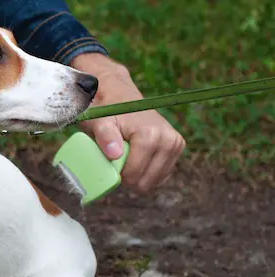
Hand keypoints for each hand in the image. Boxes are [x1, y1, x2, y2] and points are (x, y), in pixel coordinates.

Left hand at [71, 53, 185, 192]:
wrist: (119, 95)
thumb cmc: (106, 110)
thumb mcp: (99, 121)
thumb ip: (105, 136)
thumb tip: (115, 154)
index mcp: (150, 135)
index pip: (134, 175)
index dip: (117, 175)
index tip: (109, 163)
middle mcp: (169, 140)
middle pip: (146, 181)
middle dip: (128, 176)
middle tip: (117, 160)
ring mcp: (176, 144)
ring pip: (154, 181)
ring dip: (138, 175)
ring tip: (127, 156)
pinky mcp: (177, 147)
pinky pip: (161, 174)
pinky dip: (147, 172)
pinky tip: (138, 159)